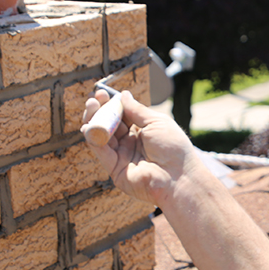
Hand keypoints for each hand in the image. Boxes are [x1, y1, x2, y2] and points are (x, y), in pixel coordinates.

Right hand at [81, 90, 199, 206]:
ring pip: (102, 136)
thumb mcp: (156, 122)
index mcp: (142, 132)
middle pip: (109, 125)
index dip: (112, 104)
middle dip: (100, 110)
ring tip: (91, 107)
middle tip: (94, 99)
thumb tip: (123, 95)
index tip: (103, 93)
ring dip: (94, 121)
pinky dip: (94, 138)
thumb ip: (137, 110)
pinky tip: (89, 126)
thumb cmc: (173, 148)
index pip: (122, 116)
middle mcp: (130, 144)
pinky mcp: (115, 169)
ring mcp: (122, 157)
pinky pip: (101, 151)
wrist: (178, 176)